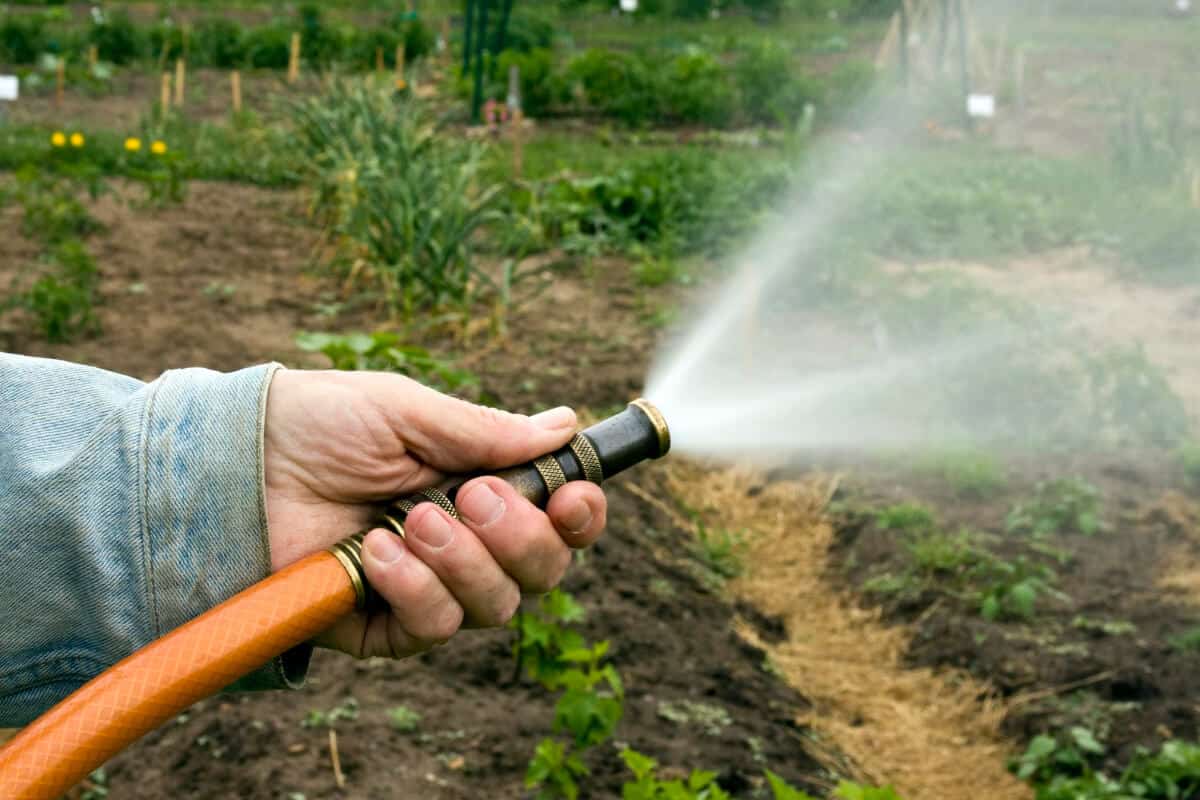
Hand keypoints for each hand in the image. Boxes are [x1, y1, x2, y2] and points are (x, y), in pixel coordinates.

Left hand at [263, 369, 606, 658]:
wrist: (236, 462)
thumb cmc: (320, 423)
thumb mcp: (407, 412)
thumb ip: (486, 431)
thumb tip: (564, 424)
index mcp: (481, 487)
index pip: (558, 519)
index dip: (580, 515)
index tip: (573, 495)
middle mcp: (465, 543)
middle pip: (541, 571)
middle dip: (520, 536)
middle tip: (473, 496)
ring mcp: (426, 586)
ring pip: (495, 606)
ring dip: (463, 561)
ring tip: (409, 519)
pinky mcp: (383, 624)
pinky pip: (432, 628)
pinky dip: (416, 590)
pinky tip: (376, 553)